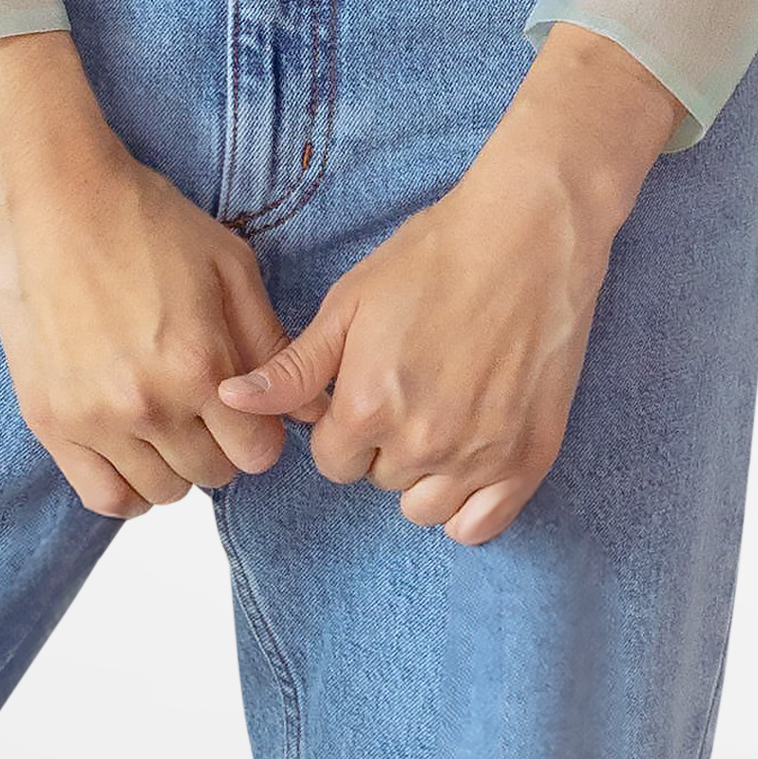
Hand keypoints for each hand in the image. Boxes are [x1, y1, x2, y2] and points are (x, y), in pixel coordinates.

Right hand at [0, 32, 291, 519]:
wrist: (51, 197)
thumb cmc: (144, 220)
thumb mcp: (229, 263)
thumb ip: (270, 341)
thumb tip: (307, 405)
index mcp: (199, 365)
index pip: (256, 453)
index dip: (261, 432)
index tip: (247, 407)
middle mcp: (148, 404)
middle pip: (211, 475)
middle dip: (222, 445)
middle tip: (207, 405)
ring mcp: (93, 419)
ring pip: (161, 492)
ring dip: (176, 464)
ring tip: (169, 419)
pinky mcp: (50, 422)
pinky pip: (102, 497)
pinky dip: (128, 487)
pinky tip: (134, 450)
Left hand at [213, 24, 681, 545]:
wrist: (528, 233)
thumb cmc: (435, 255)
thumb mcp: (352, 302)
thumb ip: (293, 367)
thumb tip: (228, 400)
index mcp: (369, 406)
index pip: (332, 462)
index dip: (343, 424)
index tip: (367, 386)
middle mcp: (422, 444)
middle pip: (379, 481)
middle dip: (383, 443)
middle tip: (410, 385)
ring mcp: (479, 457)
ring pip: (425, 508)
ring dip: (423, 473)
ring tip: (441, 413)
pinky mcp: (528, 459)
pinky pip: (481, 525)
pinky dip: (469, 504)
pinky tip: (469, 456)